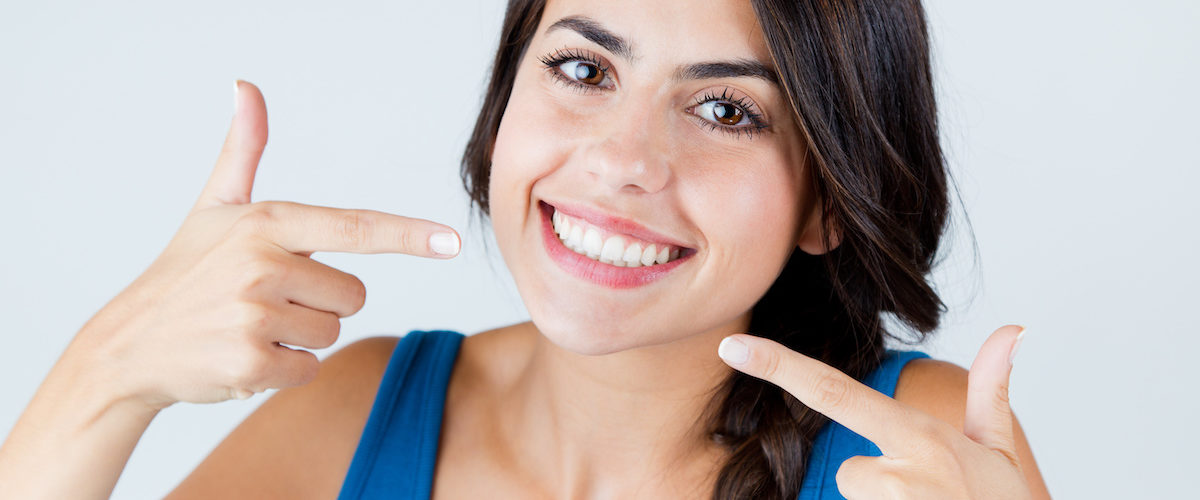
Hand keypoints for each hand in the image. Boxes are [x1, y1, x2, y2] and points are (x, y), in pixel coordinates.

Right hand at [68, 80, 461, 408]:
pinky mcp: (251, 362)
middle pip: (353, 294)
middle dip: (320, 303)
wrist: (130, 344)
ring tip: (251, 326)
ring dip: (301, 337)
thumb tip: (246, 87)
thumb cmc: (185, 271)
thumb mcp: (213, 207)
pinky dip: (284, 370)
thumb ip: (243, 151)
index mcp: (266, 223)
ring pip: (332, 332)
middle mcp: (262, 265)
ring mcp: (255, 315)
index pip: (354, 227)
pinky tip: (244, 355)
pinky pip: (308, 368)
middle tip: (267, 300)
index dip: (407, 235)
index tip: (451, 241)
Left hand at [717, 325, 1029, 498]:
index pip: (833, 391)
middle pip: (846, 471)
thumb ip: (991, 390)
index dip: (778, 366)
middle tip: (921, 497)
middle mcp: (899, 469)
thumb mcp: (998, 451)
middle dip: (874, 486)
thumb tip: (1012, 329)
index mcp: (919, 436)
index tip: (732, 346)